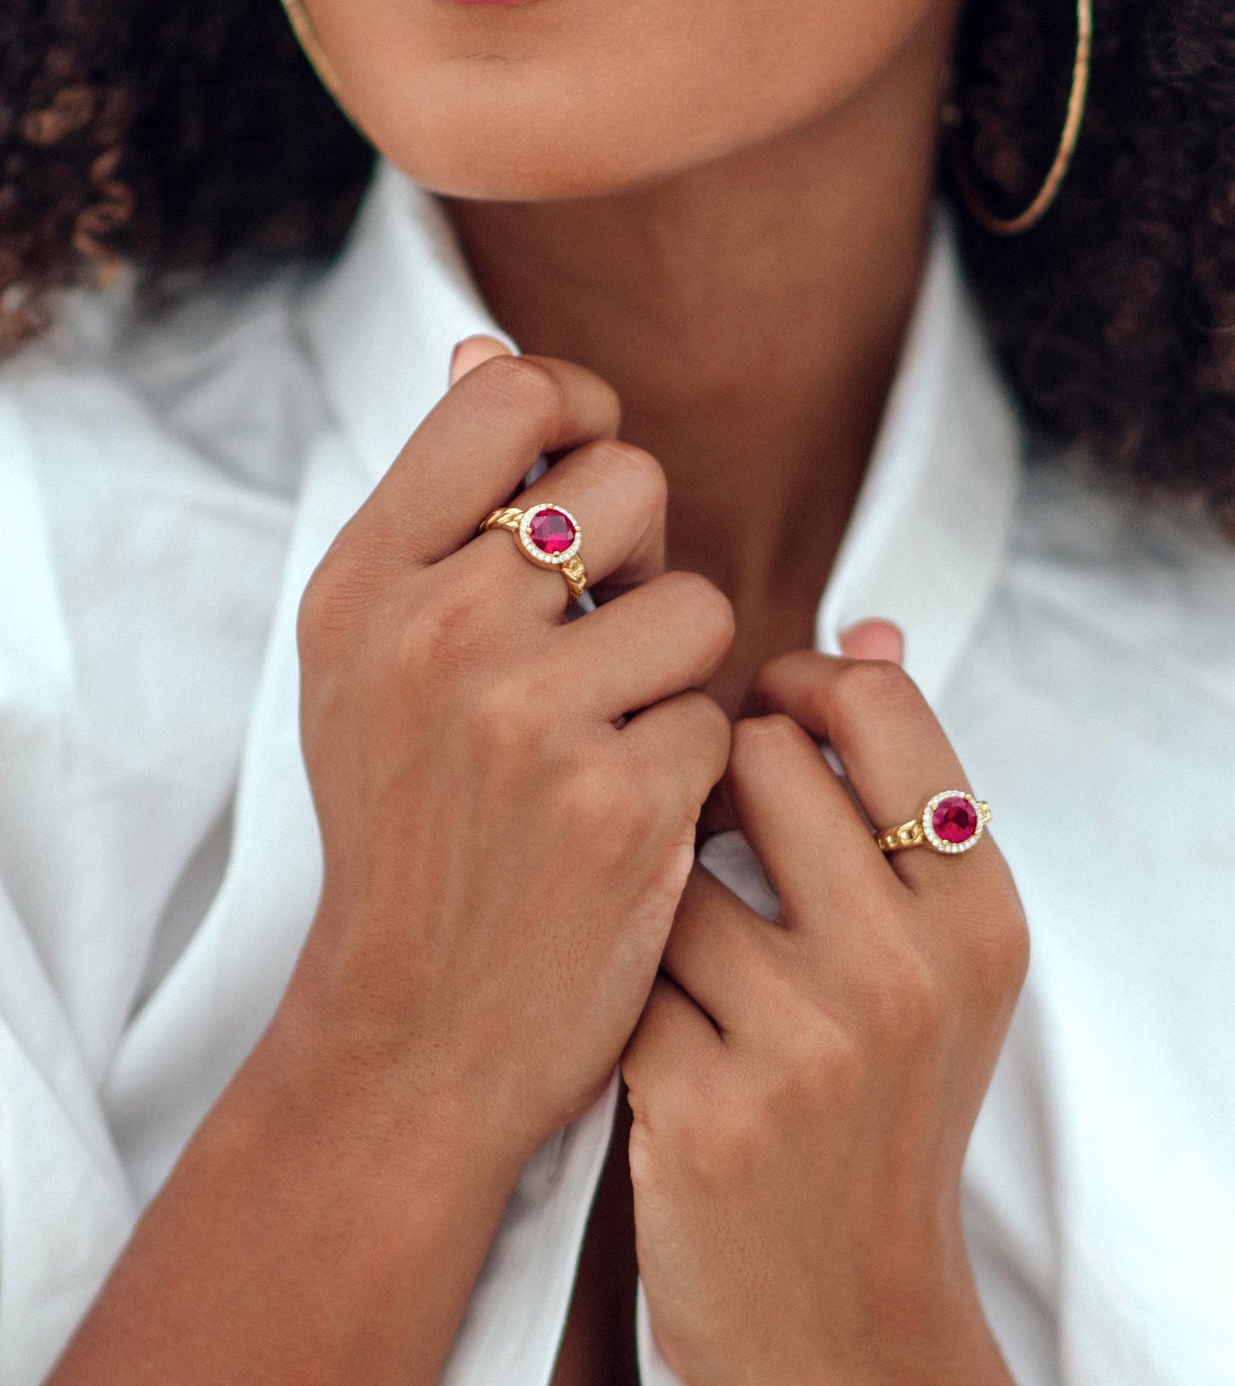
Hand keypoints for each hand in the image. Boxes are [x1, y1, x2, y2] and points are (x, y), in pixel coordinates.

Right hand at [288, 338, 733, 1176]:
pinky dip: (692, 773)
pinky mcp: (619, 804)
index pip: (514, 398)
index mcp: (364, 583)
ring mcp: (526, 720)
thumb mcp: (370, 662)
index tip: (590, 488)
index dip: (582, 420)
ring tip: (607, 744)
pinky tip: (626, 825)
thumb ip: (438, 510)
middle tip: (597, 644)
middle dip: (641, 557)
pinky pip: (719, 720)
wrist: (414, 1032)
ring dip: (676, 674)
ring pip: (697, 606)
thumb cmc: (407, 830)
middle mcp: (434, 634)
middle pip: (631, 484)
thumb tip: (488, 353)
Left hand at [622, 635, 1028, 1385]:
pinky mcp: (702, 1106)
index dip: (798, 686)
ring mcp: (805, 1041)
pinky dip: (623, 992)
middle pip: (756, 758)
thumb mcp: (939, 963)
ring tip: (694, 968)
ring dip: (658, 895)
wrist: (850, 1333)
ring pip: (665, 858)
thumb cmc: (882, 1119)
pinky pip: (619, 968)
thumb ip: (902, 798)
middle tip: (711, 843)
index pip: (876, 704)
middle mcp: (908, 967)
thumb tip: (869, 625)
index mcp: (981, 914)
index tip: (764, 720)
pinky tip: (661, 1050)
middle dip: (714, 783)